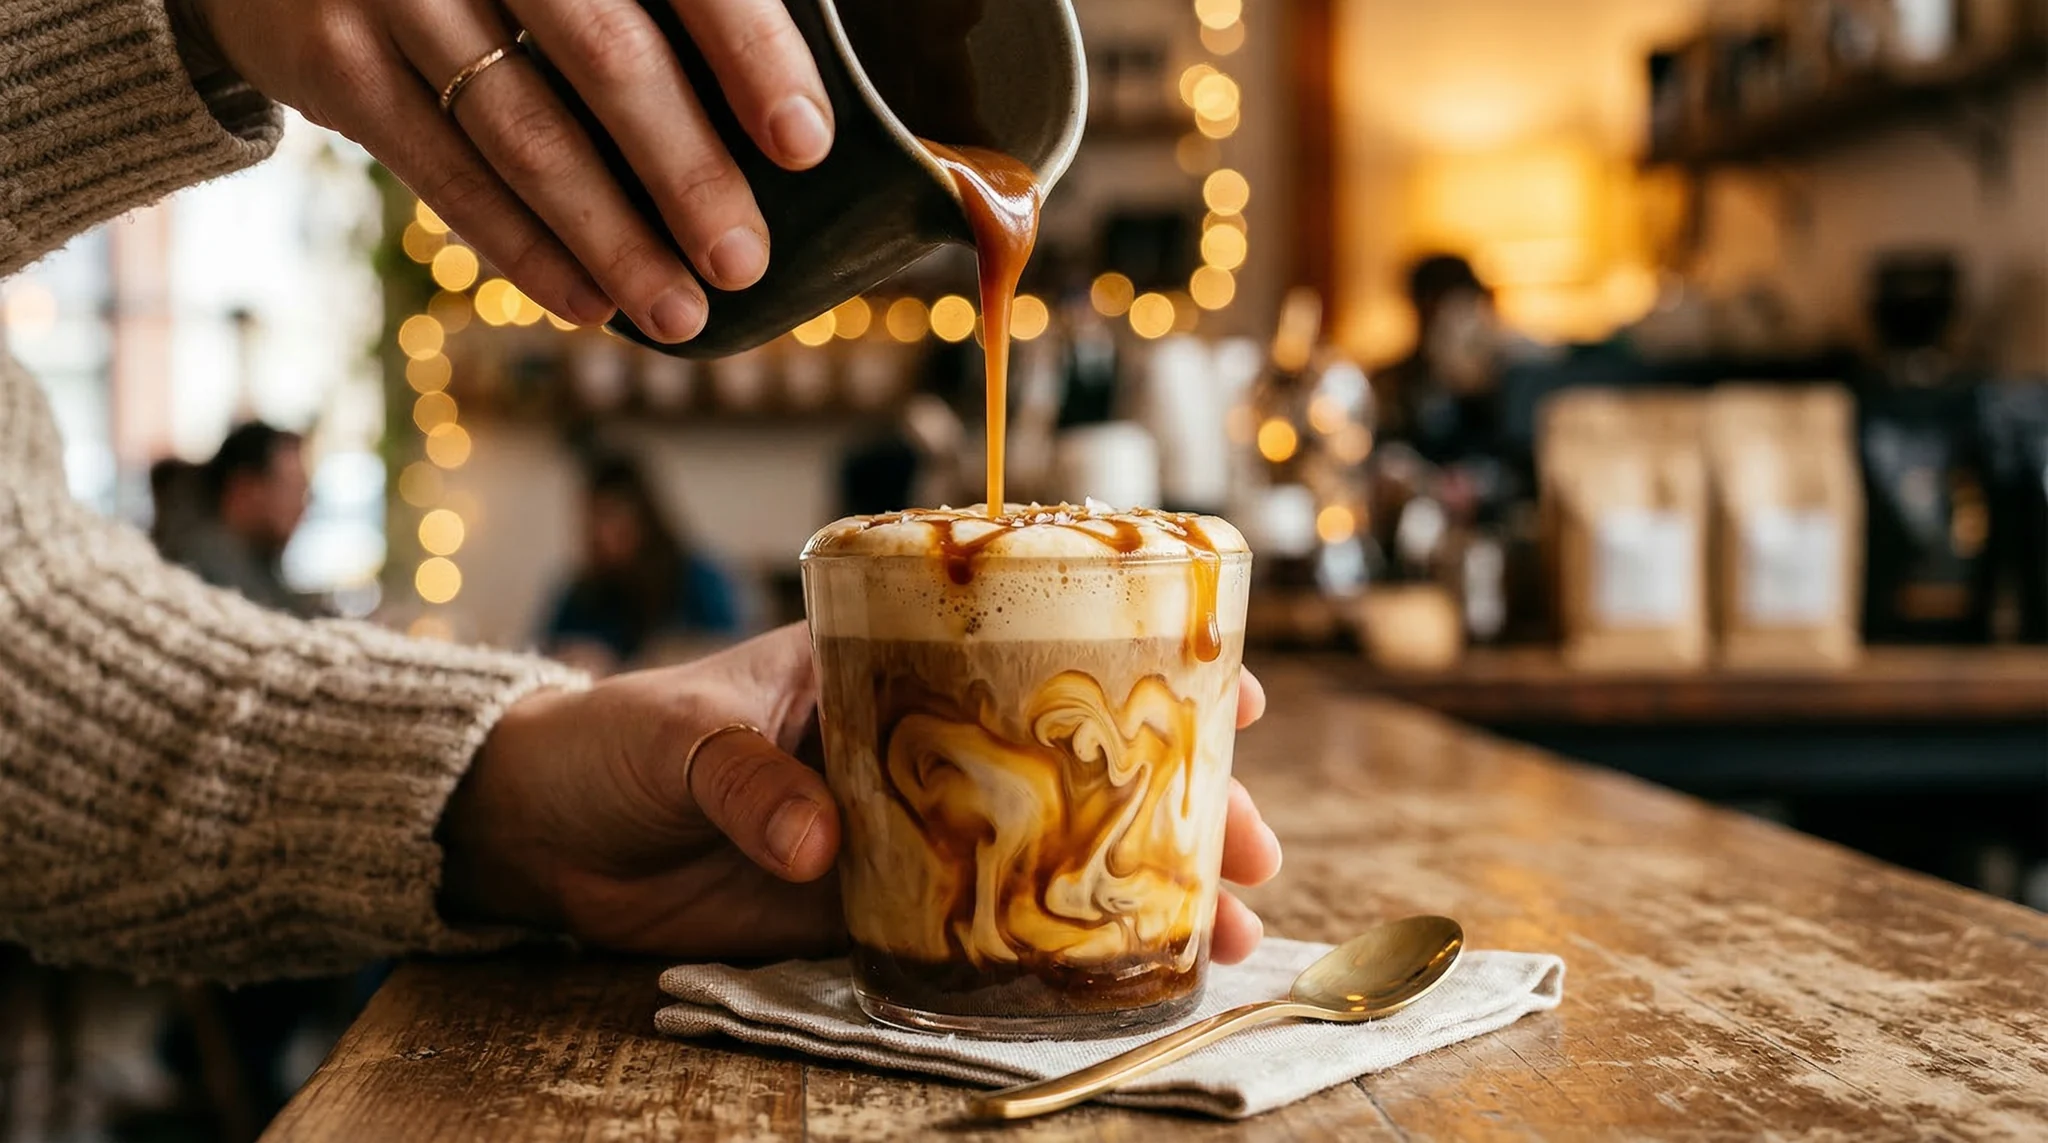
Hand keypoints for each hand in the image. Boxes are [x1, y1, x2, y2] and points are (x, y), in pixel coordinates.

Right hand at [186, 0, 837, 341]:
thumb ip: (669, 3)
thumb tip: (790, 113)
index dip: (751, 53)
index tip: (804, 144)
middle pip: (607, 55)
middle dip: (688, 172)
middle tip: (744, 262)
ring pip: (524, 133)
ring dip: (612, 239)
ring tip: (680, 312)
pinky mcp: (333, 58)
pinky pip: (445, 172)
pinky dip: (523, 247)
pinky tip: (589, 301)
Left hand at [441, 625, 1283, 962]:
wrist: (546, 833)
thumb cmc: (616, 739)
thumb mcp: (681, 737)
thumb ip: (748, 780)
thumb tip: (820, 844)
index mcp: (889, 665)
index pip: (1037, 647)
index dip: (1143, 663)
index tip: (1233, 693)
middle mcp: (924, 745)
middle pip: (1075, 767)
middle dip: (1178, 807)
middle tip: (1259, 853)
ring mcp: (907, 830)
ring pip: (1049, 855)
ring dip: (1137, 892)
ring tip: (1226, 937)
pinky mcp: (871, 909)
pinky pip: (977, 931)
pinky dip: (1049, 954)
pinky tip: (1118, 980)